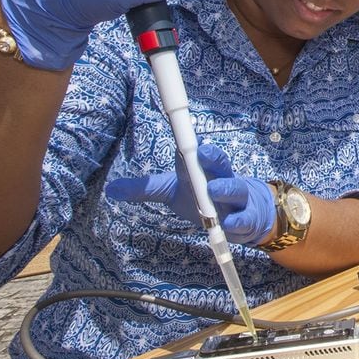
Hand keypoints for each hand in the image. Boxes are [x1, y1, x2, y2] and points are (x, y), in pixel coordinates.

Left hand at [105, 144, 276, 246]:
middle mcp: (221, 179)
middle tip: (202, 152)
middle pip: (219, 165)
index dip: (188, 147)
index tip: (180, 134)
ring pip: (234, 189)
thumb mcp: (173, 193)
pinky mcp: (247, 219)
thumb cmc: (206, 200)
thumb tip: (111, 189)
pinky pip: (243, 219)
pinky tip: (229, 223)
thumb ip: (147, 190)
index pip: (195, 156)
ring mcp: (237, 199)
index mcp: (202, 170)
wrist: (247, 215)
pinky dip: (237, 221)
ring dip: (225, 188)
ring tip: (213, 188)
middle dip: (211, 158)